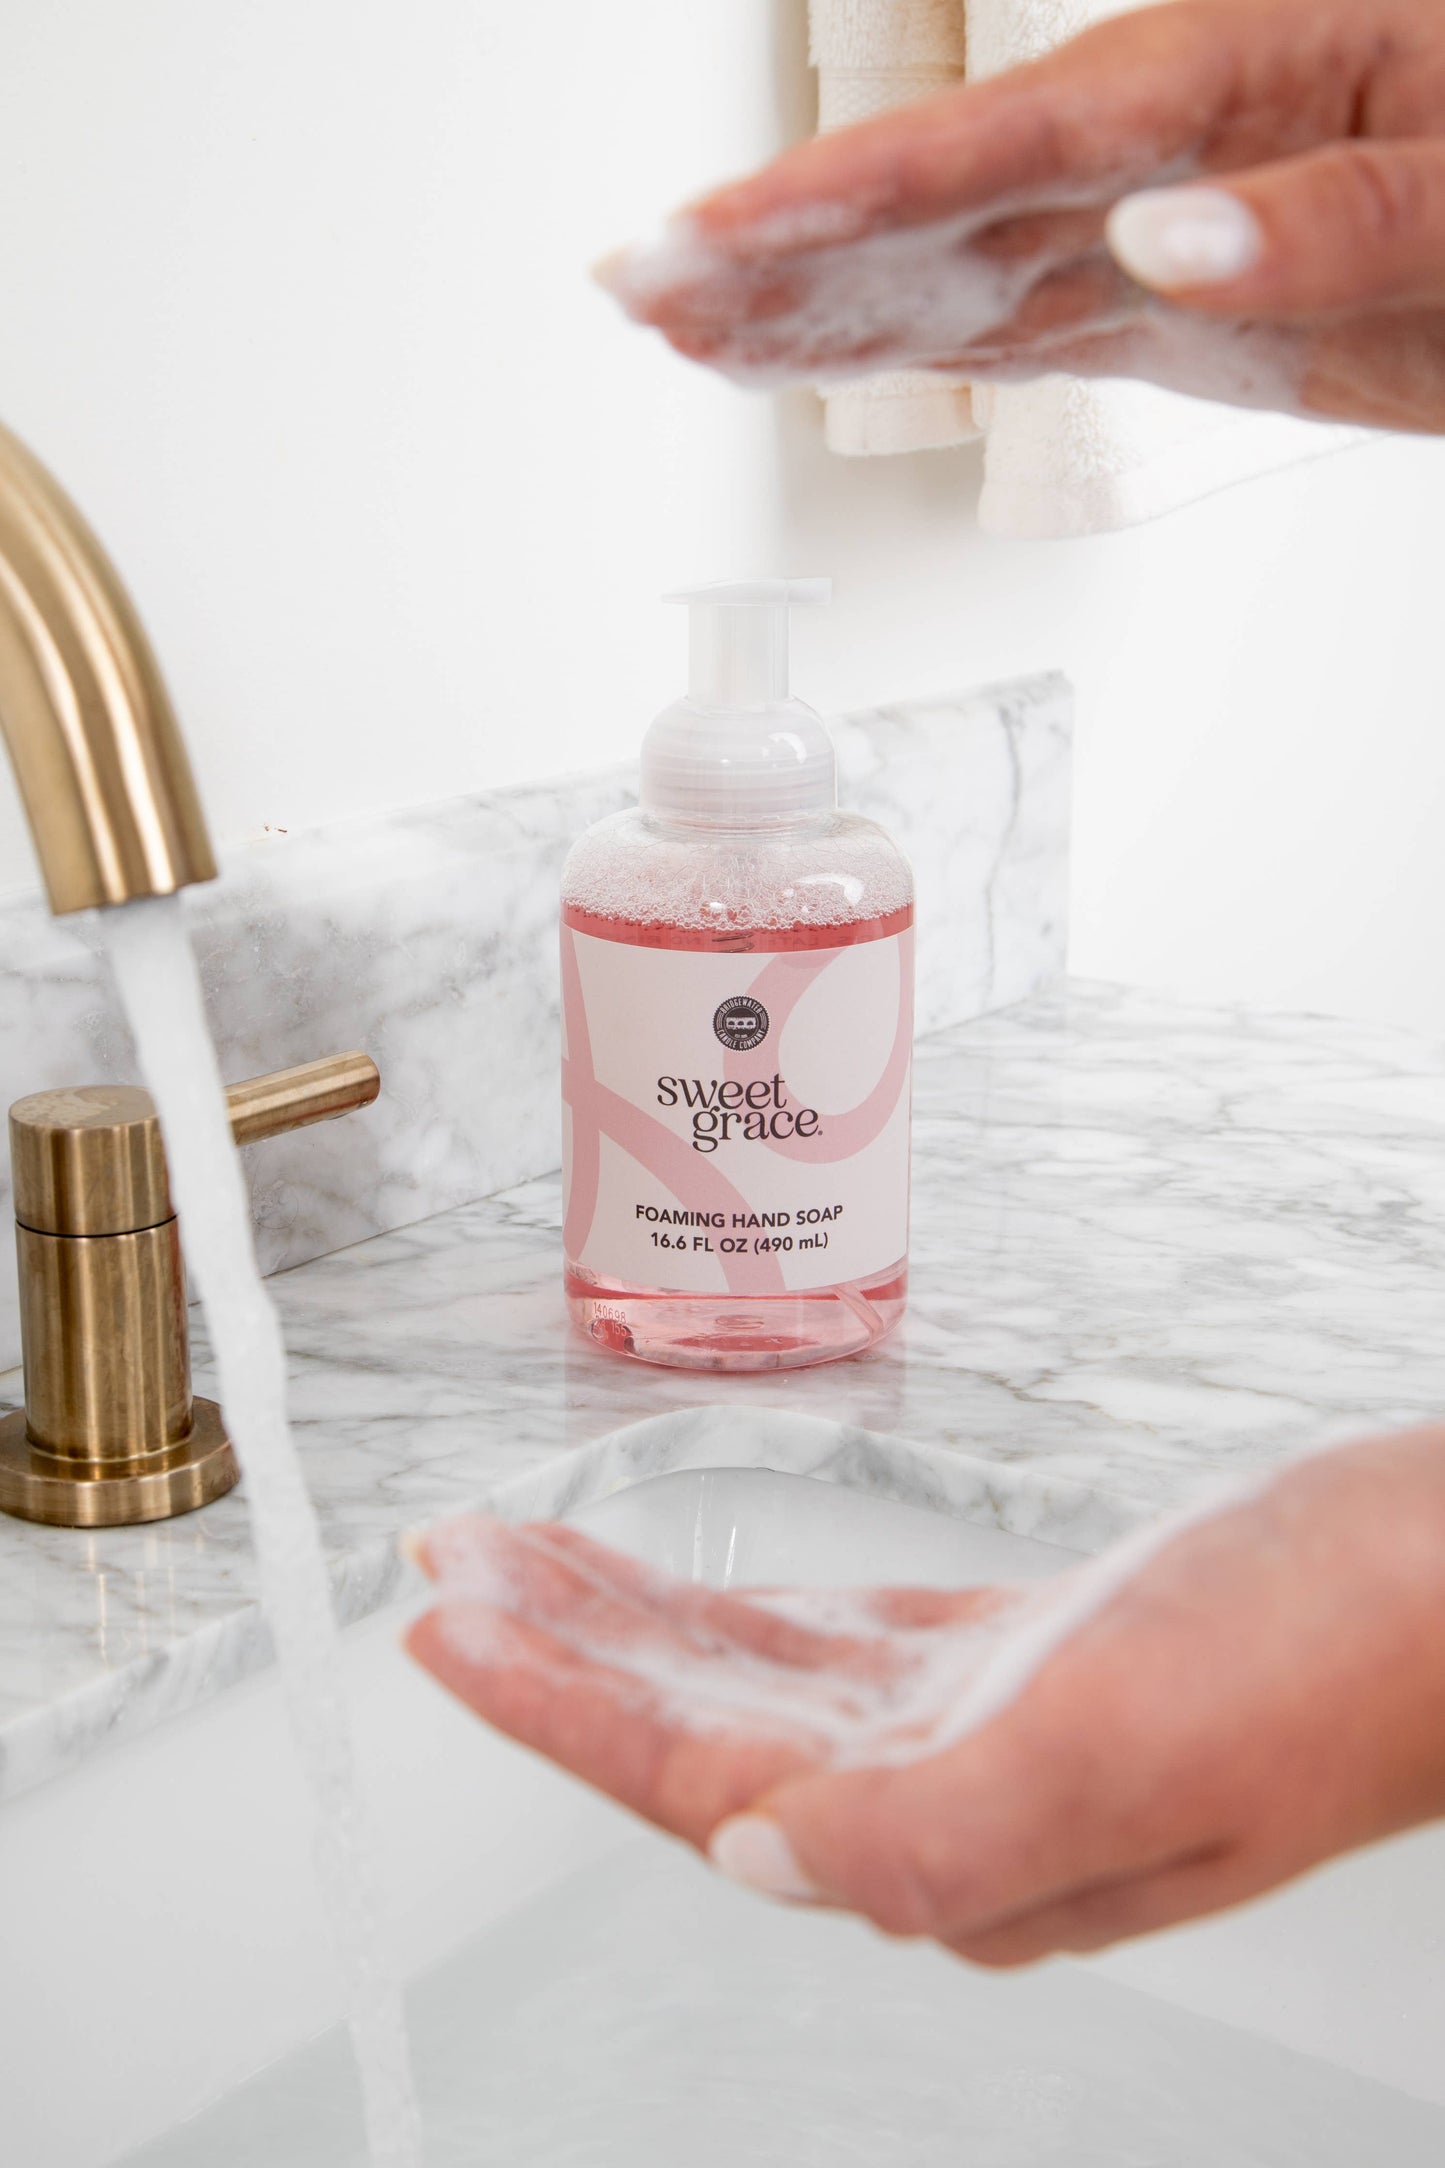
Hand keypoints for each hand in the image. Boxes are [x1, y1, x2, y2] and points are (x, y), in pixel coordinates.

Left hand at [406, 1427, 1444, 1963]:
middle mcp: (952, 1803)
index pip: (696, 1780)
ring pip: (757, 1681)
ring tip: (526, 1563)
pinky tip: (692, 1596)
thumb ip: (933, 1831)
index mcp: (956, 1841)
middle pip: (699, 1730)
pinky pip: (839, 1642)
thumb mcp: (1126, 1746)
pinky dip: (748, 1611)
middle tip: (453, 1572)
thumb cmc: (1329, 1655)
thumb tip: (754, 1860)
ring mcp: (988, 1732)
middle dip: (563, 1651)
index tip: (452, 1628)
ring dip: (634, 1621)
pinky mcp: (1030, 1661)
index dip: (558, 1704)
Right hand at [598, 0, 1444, 430]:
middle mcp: (1175, 147)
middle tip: (640, 284)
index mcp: (1245, 71)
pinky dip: (917, 346)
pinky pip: (1022, 323)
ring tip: (681, 324)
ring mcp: (1168, 230)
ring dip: (818, 302)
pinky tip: (828, 351)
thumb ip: (1338, 219)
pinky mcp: (1186, 307)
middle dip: (787, 243)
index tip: (735, 231)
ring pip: (959, 268)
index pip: (1019, 139)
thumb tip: (1162, 238)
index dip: (865, 193)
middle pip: (948, 197)